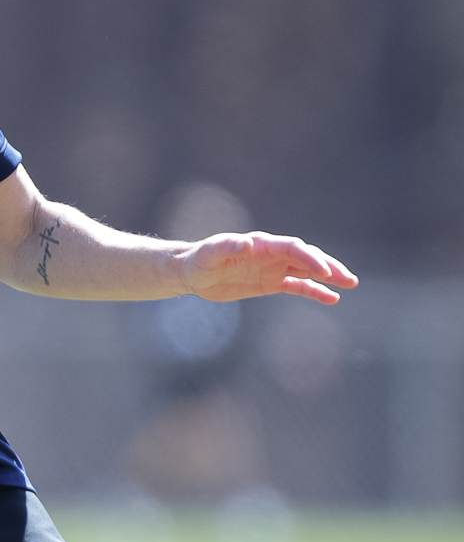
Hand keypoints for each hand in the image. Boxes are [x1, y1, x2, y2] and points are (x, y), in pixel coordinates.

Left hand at [179, 233, 357, 304]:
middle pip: (307, 256)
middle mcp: (272, 254)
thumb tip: (248, 243)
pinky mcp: (270, 283)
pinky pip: (298, 286)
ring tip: (349, 284)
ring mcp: (273, 268)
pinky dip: (315, 291)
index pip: (293, 248)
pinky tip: (331, 298)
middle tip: (346, 278)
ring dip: (329, 276)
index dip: (310, 258)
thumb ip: (227, 247)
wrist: (192, 273)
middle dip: (328, 266)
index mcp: (262, 244)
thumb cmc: (199, 260)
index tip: (324, 272)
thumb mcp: (210, 254)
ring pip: (307, 270)